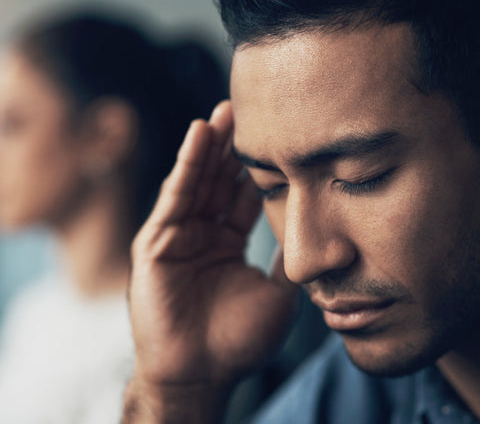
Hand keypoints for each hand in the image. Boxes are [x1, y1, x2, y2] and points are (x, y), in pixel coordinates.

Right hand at [127, 101, 296, 391]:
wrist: (203, 373)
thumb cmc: (239, 340)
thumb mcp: (279, 291)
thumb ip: (291, 257)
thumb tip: (323, 230)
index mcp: (229, 242)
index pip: (246, 193)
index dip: (260, 165)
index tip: (280, 134)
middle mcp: (203, 233)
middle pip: (221, 179)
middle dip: (235, 146)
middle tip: (253, 106)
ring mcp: (178, 236)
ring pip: (198, 180)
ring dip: (212, 144)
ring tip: (227, 110)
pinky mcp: (156, 242)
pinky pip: (175, 197)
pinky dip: (187, 165)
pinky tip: (200, 133)